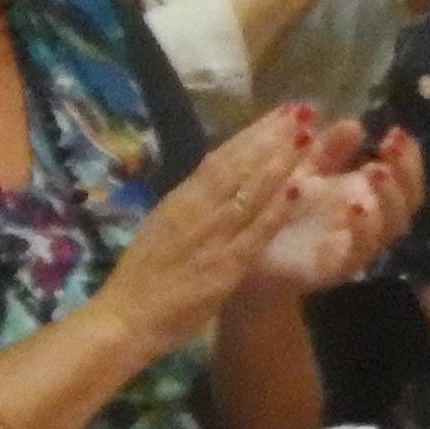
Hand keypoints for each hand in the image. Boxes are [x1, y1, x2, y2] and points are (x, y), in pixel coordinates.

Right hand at [97, 108, 317, 352]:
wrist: (122, 318)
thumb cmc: (142, 276)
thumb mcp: (163, 225)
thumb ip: (191, 202)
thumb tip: (214, 170)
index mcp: (181, 200)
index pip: (221, 158)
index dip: (253, 134)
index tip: (279, 112)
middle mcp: (197, 210)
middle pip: (239, 166)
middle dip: (272, 136)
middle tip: (302, 110)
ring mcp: (212, 236)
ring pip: (250, 192)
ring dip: (280, 163)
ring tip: (306, 136)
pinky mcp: (224, 266)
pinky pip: (254, 233)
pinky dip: (275, 210)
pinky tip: (297, 191)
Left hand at [245, 120, 426, 298]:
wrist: (242, 251)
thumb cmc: (275, 205)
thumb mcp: (300, 166)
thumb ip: (326, 147)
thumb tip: (354, 124)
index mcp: (364, 192)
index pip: (403, 176)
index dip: (409, 156)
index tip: (396, 132)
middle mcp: (367, 219)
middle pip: (408, 201)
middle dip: (407, 172)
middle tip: (390, 146)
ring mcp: (354, 245)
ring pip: (390, 228)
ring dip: (389, 197)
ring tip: (375, 170)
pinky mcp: (334, 267)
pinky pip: (360, 254)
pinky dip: (362, 230)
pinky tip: (353, 207)